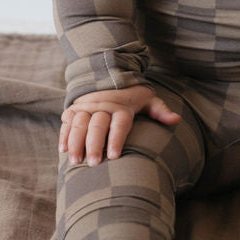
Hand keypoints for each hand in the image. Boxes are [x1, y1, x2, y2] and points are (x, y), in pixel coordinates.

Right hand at [60, 85, 180, 165]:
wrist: (107, 76)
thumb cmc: (131, 96)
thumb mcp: (148, 99)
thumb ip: (160, 110)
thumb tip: (176, 120)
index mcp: (121, 106)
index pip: (119, 123)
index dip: (116, 139)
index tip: (114, 156)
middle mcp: (102, 106)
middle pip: (97, 125)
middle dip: (94, 145)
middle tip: (93, 164)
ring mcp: (86, 107)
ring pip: (79, 124)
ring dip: (75, 142)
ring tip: (75, 161)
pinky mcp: (74, 109)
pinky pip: (66, 122)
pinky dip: (64, 135)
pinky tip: (63, 151)